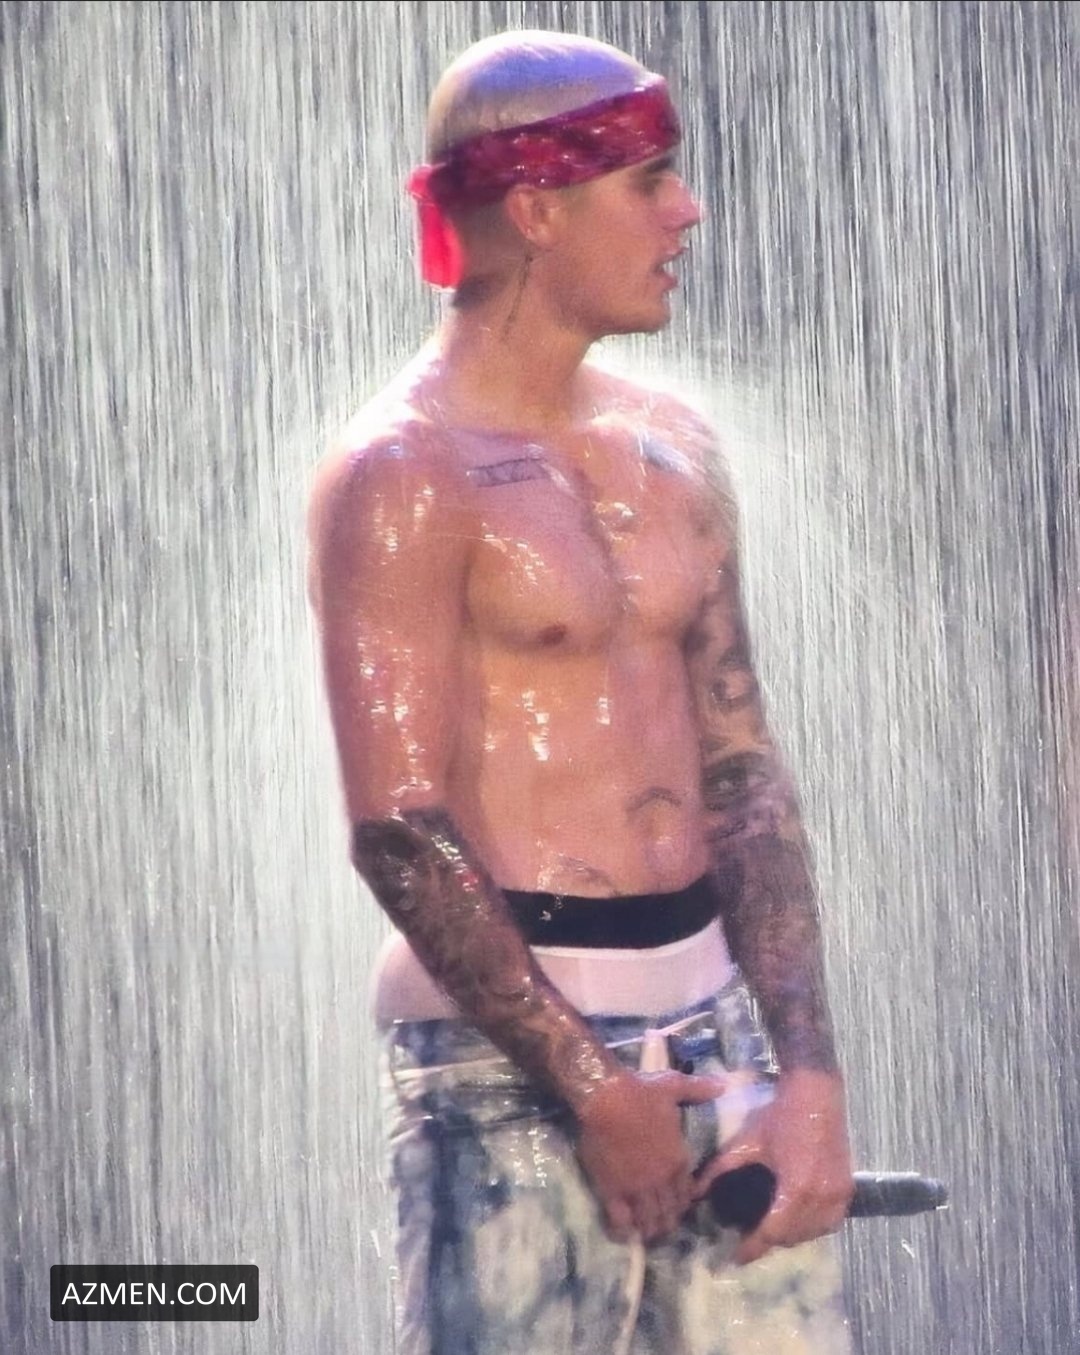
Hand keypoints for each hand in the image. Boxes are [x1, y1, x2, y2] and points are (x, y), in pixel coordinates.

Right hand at [575, 1068, 726, 1243]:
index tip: (679, 1206)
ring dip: (649, 1229)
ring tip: (646, 1234)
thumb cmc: (641, 1092)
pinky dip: (623, 1230)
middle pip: (669, 1212)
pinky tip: (623, 1233)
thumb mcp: (673, 1086)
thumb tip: (725, 1085)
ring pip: (648, 1220)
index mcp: (678, 1159)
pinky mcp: (613, 1190)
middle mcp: (661, 1180)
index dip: (683, 1203)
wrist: (606, 1097)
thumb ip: (699, 1089)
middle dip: (668, 1222)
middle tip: (662, 1226)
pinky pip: (620, 1220)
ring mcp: (637, 1188)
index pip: (687, 1193)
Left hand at [692, 1068, 852, 1263]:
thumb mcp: (747, 1141)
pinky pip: (831, 1222)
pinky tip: (797, 1217)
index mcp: (796, 1189)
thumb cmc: (780, 1114)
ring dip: (793, 1235)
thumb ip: (721, 1168)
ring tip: (770, 1227)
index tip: (735, 1256)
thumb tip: (694, 1190)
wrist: (816, 1091)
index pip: (772, 1233)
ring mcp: (838, 1195)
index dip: (753, 1248)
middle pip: (793, 1237)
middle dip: (770, 1240)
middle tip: (749, 1237)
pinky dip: (814, 1226)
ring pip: (813, 1233)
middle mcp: (821, 1198)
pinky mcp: (847, 1188)